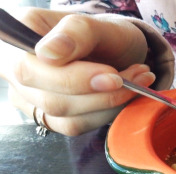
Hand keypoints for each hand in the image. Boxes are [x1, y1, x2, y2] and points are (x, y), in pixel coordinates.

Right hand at [1, 8, 154, 135]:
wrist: (117, 51)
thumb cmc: (104, 34)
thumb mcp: (97, 25)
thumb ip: (76, 33)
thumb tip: (49, 53)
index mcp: (17, 37)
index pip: (30, 69)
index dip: (73, 79)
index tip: (114, 76)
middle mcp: (15, 69)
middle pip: (49, 99)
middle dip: (101, 93)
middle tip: (138, 76)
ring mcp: (30, 96)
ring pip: (65, 117)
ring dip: (110, 103)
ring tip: (138, 80)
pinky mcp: (49, 117)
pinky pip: (76, 126)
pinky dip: (107, 113)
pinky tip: (126, 95)